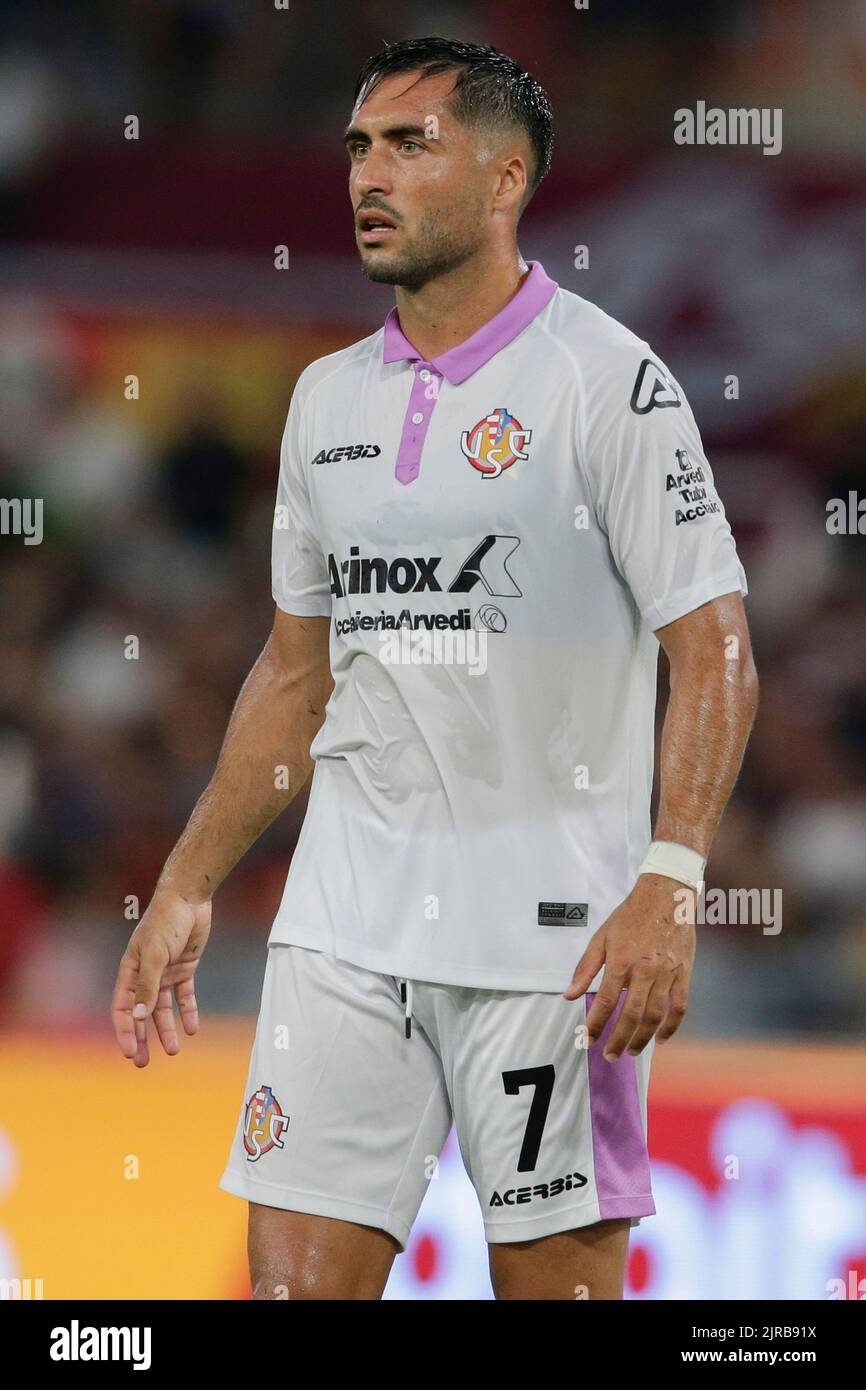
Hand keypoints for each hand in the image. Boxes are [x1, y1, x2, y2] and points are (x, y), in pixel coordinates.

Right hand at [111, 889, 211, 1066]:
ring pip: (164, 1008)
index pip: (122, 1008)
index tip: (130, 1053)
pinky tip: (192, 1029)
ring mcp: (165, 972)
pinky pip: (185, 995)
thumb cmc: (166, 922)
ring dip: (166, 1029)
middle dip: (142, 1037)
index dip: (125, 1031)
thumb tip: (138, 1017)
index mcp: (130, 971)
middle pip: (141, 1013)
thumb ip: (148, 986)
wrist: (189, 898)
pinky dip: (188, 1012)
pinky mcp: (185, 968)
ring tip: (174, 1050)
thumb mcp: (155, 955)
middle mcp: (146, 975)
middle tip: (143, 1063)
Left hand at [563, 874, 694, 1059]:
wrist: (666, 897)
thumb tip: (569, 995)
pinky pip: (679, 1007)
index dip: (596, 1025)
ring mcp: (667, 974)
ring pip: (655, 1016)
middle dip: (618, 1039)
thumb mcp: (601, 937)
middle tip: (610, 1056)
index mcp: (621, 961)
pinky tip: (661, 1038)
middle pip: (631, 1015)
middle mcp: (645, 970)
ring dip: (643, 1039)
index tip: (590, 1040)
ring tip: (631, 1051)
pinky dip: (671, 1026)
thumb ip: (585, 968)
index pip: (605, 1002)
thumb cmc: (630, 916)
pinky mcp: (684, 974)